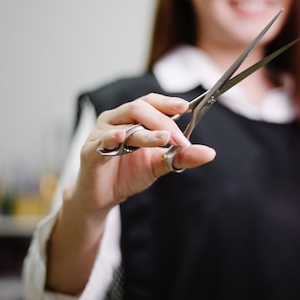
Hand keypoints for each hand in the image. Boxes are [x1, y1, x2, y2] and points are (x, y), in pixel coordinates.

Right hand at [73, 93, 215, 213]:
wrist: (102, 198)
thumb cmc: (127, 174)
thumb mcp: (159, 164)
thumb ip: (181, 156)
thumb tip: (210, 153)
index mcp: (131, 118)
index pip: (150, 101)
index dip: (166, 102)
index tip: (186, 107)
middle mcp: (115, 120)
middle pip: (139, 109)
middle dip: (163, 122)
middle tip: (181, 140)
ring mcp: (100, 134)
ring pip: (125, 125)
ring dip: (146, 133)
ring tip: (164, 139)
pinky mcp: (89, 151)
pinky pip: (102, 141)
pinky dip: (112, 138)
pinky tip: (122, 138)